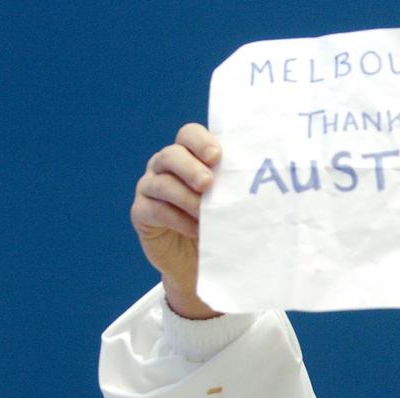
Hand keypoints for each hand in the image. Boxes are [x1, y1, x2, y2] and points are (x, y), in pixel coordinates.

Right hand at [131, 123, 222, 318]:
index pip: (188, 135)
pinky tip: (196, 230)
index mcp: (187, 154)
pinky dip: (178, 219)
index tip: (216, 156)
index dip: (200, 142)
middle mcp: (164, 166)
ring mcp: (149, 188)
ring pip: (162, 183)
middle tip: (208, 183)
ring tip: (205, 213)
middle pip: (171, 155)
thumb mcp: (229, 202)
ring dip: (186, 198)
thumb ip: (235, 185)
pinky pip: (156, 210)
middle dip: (190, 168)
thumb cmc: (218, 224)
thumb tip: (258, 179)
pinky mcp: (141, 213)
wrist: (198, 261)